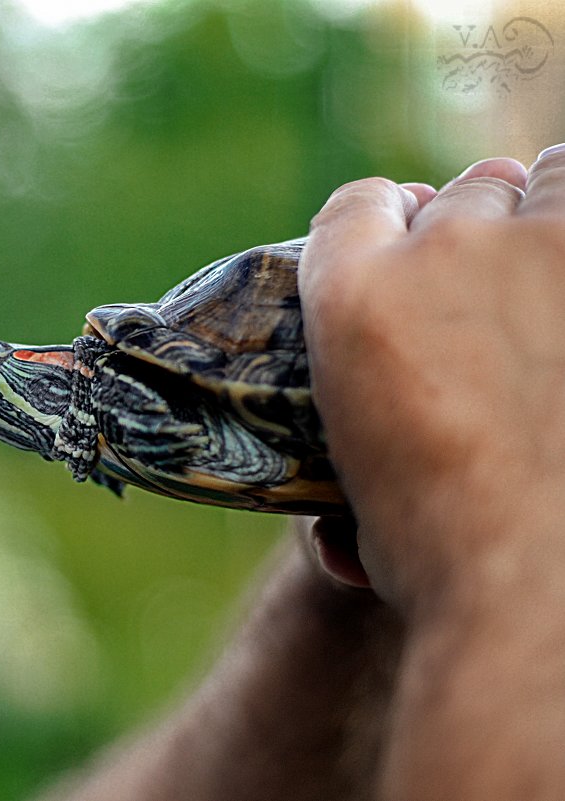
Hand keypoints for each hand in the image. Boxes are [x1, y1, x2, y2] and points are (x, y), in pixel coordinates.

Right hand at [297, 152, 564, 612]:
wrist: (537, 585)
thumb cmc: (450, 557)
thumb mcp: (362, 490)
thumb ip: (363, 434)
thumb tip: (353, 493)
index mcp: (350, 298)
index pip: (359, 206)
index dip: (390, 223)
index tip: (415, 242)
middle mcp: (437, 249)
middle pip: (462, 193)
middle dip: (480, 232)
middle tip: (504, 288)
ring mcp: (539, 247)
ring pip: (551, 184)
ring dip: (551, 224)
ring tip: (561, 288)